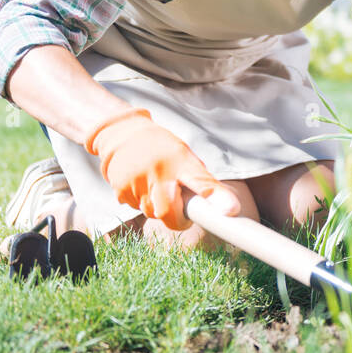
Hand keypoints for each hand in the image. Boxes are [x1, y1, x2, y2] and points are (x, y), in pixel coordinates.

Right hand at [85, 107, 240, 230]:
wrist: (123, 133)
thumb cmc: (162, 147)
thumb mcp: (184, 155)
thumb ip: (200, 180)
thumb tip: (222, 207)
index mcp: (181, 162)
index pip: (201, 182)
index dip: (215, 197)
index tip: (231, 210)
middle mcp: (158, 172)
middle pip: (168, 214)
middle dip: (175, 219)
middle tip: (179, 209)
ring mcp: (136, 182)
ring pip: (151, 213)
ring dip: (157, 208)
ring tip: (156, 186)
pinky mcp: (120, 190)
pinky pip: (135, 207)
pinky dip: (140, 201)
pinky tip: (141, 184)